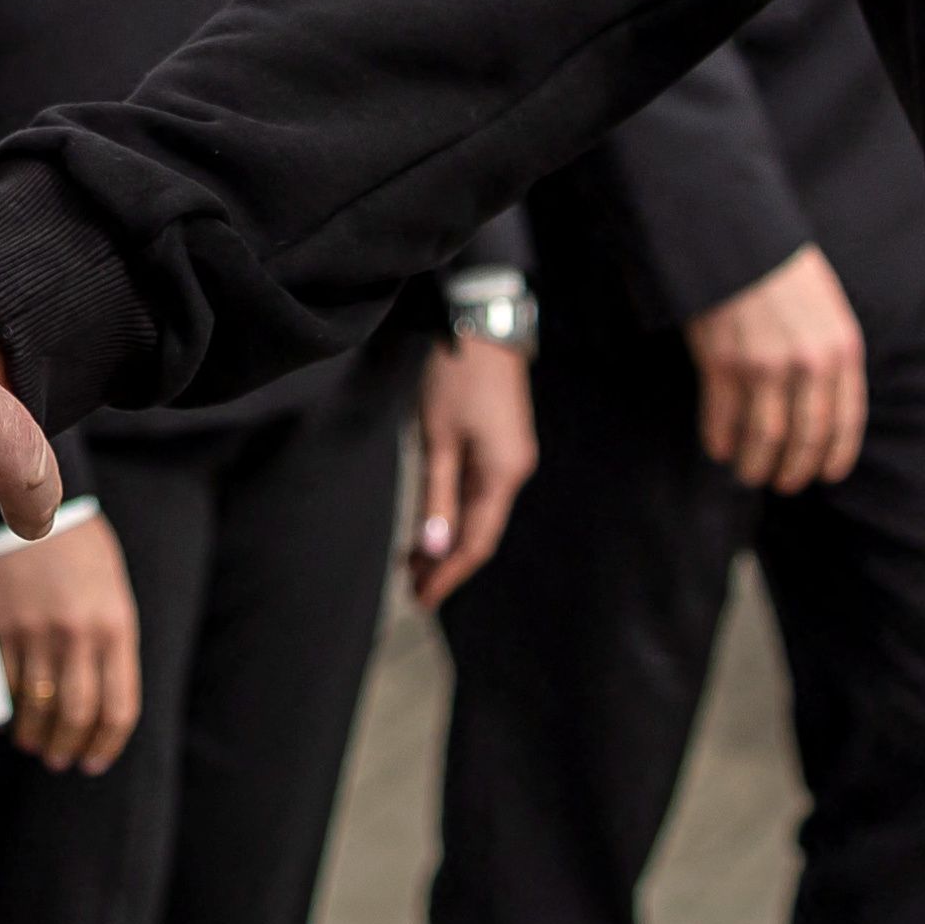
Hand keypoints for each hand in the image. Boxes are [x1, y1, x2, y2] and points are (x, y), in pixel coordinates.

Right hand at [0, 513, 142, 770]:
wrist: (39, 508)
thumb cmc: (83, 555)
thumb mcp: (114, 597)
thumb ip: (110, 648)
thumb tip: (99, 709)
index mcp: (116, 628)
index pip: (118, 707)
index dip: (107, 744)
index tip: (94, 761)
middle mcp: (78, 635)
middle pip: (76, 715)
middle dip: (68, 748)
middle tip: (61, 760)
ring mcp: (37, 632)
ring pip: (37, 707)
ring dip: (36, 736)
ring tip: (35, 744)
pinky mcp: (2, 627)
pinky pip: (5, 684)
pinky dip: (8, 710)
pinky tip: (11, 716)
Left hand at [407, 332, 536, 605]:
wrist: (482, 323)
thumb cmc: (455, 377)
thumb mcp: (437, 439)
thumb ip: (437, 496)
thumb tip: (434, 550)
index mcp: (501, 475)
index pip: (475, 543)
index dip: (448, 575)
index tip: (421, 600)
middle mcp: (514, 472)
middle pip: (479, 531)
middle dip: (444, 562)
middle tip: (410, 589)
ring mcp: (511, 457)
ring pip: (479, 512)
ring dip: (447, 538)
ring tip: (412, 562)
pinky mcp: (502, 443)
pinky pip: (480, 491)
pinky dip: (455, 512)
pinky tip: (434, 520)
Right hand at [683, 243, 865, 491]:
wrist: (737, 239)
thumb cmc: (784, 271)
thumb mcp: (829, 308)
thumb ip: (832, 355)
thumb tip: (824, 409)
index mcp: (841, 348)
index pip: (845, 421)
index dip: (835, 456)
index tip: (826, 475)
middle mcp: (808, 363)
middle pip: (806, 438)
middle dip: (795, 470)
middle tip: (784, 483)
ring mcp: (764, 366)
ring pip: (764, 440)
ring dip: (755, 466)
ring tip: (749, 473)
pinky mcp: (723, 365)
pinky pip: (722, 421)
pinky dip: (720, 442)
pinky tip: (719, 449)